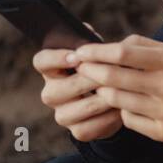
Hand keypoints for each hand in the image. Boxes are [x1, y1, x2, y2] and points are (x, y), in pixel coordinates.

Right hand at [31, 22, 123, 141]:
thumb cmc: (102, 71)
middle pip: (60, 88)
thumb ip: (90, 43)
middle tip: (108, 73)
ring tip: (119, 90)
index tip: (76, 56)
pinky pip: (90, 127)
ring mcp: (62, 114)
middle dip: (87, 80)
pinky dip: (107, 118)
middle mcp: (51, 93)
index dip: (56, 58)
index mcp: (52, 70)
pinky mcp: (77, 131)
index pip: (41, 61)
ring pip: (77, 109)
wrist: (112, 103)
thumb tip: (86, 30)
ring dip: (100, 99)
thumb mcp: (97, 55)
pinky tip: (120, 108)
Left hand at [67, 34, 162, 145]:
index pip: (122, 53)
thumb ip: (144, 46)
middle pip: (113, 77)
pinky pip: (129, 120)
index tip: (80, 51)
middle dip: (90, 71)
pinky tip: (127, 105)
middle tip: (80, 68)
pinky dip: (123, 111)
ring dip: (103, 92)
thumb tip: (111, 46)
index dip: (96, 52)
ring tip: (101, 86)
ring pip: (117, 100)